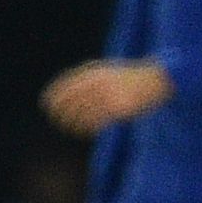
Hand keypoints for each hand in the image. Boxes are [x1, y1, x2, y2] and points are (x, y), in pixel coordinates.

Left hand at [42, 59, 172, 135]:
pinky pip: (98, 121)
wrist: (156, 80)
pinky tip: (84, 131)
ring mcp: (110, 96)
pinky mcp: (119, 109)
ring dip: (72, 122)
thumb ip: (91, 78)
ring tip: (67, 127)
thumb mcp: (110, 71)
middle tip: (53, 118)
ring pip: (84, 112)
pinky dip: (89, 127)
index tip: (46, 102)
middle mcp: (101, 83)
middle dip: (60, 110)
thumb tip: (68, 92)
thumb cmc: (131, 77)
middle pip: (74, 99)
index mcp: (97, 72)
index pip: (69, 84)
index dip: (55, 94)